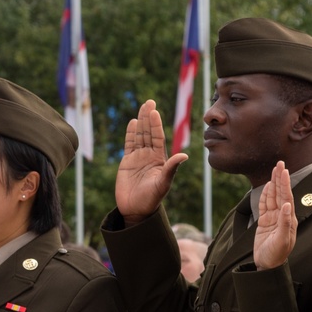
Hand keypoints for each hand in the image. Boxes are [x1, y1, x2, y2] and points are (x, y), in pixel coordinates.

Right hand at [114, 100, 187, 225]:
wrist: (136, 210)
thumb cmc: (151, 199)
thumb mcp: (163, 184)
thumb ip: (171, 168)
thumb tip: (184, 155)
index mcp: (159, 159)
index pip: (158, 137)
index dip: (156, 124)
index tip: (155, 111)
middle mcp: (149, 155)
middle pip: (149, 133)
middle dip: (148, 118)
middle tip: (149, 102)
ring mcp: (138, 158)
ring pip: (139, 136)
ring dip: (140, 122)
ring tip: (142, 107)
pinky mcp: (127, 162)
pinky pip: (129, 144)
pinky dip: (130, 134)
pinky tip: (132, 123)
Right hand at [253, 161, 296, 269]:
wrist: (267, 265)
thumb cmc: (276, 254)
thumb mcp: (282, 240)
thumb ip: (284, 222)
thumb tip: (285, 205)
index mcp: (288, 219)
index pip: (286, 197)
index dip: (284, 184)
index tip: (283, 171)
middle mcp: (282, 216)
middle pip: (280, 193)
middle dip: (280, 179)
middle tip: (279, 164)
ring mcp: (273, 218)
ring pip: (272, 197)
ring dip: (273, 184)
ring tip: (274, 170)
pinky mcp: (264, 222)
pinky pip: (264, 205)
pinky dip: (265, 195)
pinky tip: (266, 186)